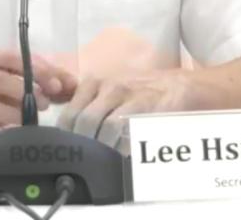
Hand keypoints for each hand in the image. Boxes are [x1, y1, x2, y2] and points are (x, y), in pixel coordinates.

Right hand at [0, 50, 76, 147]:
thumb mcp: (1, 94)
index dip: (42, 64)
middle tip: (57, 88)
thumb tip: (66, 87)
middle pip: (7, 63)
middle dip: (36, 73)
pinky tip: (23, 121)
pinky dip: (10, 113)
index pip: (17, 56)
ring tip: (43, 105)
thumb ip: (27, 89)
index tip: (63, 79)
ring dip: (24, 91)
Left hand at [55, 69, 192, 152]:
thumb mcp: (107, 90)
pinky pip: (129, 132)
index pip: (69, 113)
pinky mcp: (147, 107)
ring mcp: (129, 96)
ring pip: (106, 127)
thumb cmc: (138, 91)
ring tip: (106, 157)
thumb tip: (64, 129)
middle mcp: (108, 86)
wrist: (176, 86)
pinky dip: (123, 147)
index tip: (68, 150)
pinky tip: (124, 152)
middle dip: (84, 143)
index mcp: (93, 83)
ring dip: (104, 147)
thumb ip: (86, 104)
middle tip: (86, 157)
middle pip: (84, 121)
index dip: (66, 135)